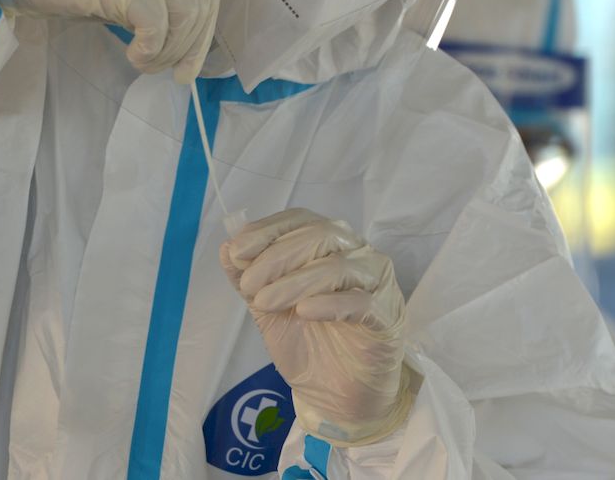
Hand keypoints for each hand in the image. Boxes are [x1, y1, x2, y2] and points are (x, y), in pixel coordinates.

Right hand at [0, 0, 219, 82]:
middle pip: (203, 4)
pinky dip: (149, 52)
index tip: (189, 65)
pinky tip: (132, 56)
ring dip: (166, 52)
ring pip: (185, 18)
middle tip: (171, 73)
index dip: (203, 32)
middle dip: (190, 48)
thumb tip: (187, 43)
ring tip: (142, 62)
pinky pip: (158, 29)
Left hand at [220, 208, 413, 446]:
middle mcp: (357, 253)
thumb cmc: (306, 342)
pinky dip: (329, 304)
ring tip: (264, 303)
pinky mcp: (388, 316)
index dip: (267, 230)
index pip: (300, 219)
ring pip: (338, 267)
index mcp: (328, 243)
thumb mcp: (266, 308)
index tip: (238, 252)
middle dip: (276, 257)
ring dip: (294, 282)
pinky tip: (304, 312)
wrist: (335, 394)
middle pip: (320, 236)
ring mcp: (377, 283)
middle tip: (249, 286)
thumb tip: (226, 247)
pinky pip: (361, 301)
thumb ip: (247, 277)